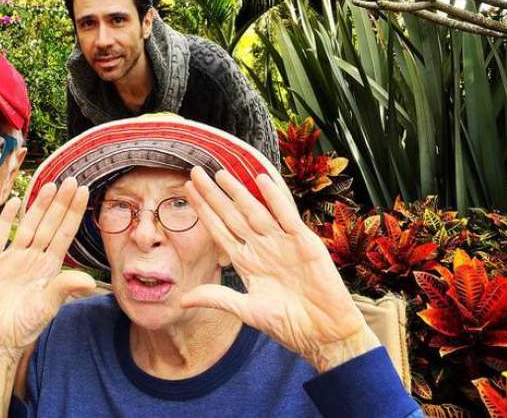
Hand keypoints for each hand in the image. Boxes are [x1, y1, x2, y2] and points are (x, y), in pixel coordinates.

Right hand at [0, 178, 95, 351]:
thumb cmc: (25, 326)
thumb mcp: (47, 306)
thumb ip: (64, 288)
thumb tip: (89, 280)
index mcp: (49, 266)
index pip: (65, 233)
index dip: (74, 212)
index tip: (84, 192)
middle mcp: (33, 258)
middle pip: (49, 224)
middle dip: (60, 203)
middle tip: (71, 180)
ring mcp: (13, 259)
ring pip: (28, 226)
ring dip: (39, 207)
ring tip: (50, 186)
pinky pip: (0, 237)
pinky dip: (7, 220)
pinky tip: (15, 203)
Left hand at [182, 168, 378, 371]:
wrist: (324, 334)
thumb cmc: (288, 324)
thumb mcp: (247, 310)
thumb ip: (217, 297)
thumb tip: (182, 300)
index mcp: (247, 261)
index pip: (219, 229)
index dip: (204, 209)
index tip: (187, 190)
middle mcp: (261, 247)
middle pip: (232, 214)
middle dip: (214, 194)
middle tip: (196, 171)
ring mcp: (282, 242)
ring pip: (255, 210)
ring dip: (239, 192)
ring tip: (221, 173)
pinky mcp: (304, 242)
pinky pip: (286, 215)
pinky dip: (275, 198)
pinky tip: (262, 180)